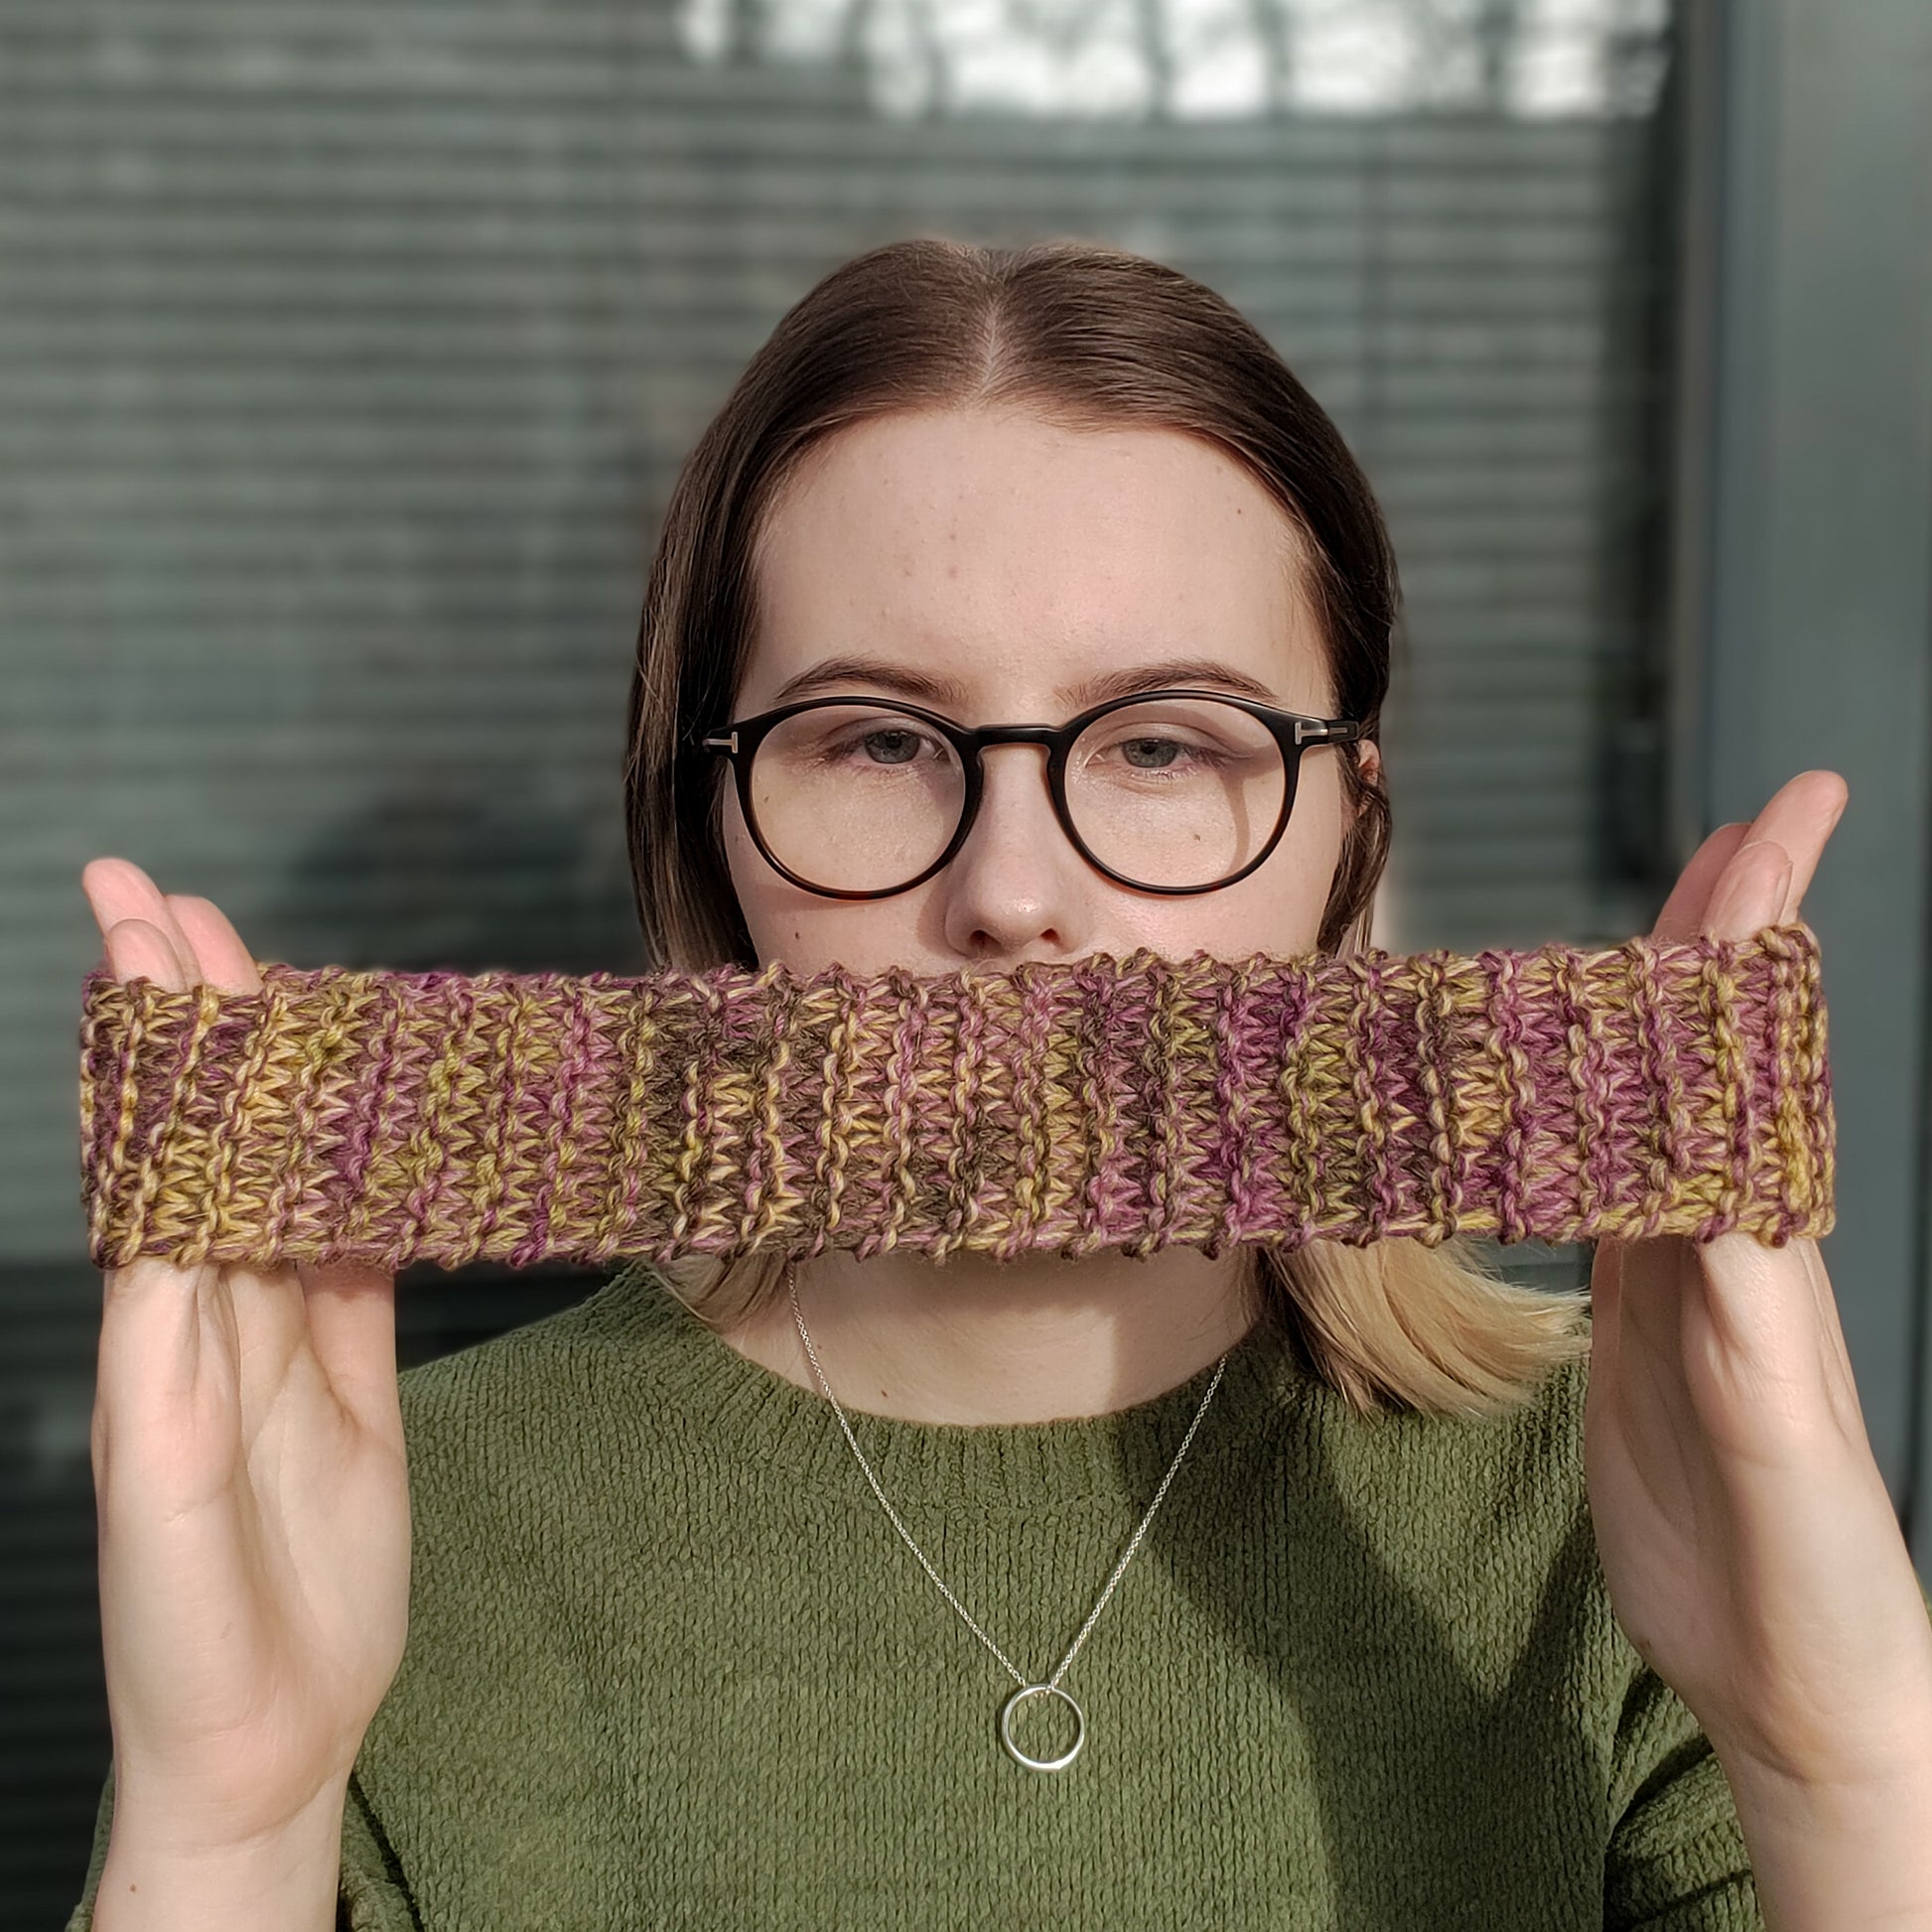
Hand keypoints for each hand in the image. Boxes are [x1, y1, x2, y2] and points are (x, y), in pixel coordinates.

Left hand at [81, 857, 410, 1851]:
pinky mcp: (354, 1380)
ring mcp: (286, 1342)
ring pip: (286, 1177)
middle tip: (177, 900)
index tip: (140, 927)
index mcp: (153, 1333)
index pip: (153, 1151)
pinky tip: (379, 1124)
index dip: (151, 1039)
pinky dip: (370, 1180)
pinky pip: (362, 1255)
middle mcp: (213, 1315)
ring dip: (278, 1078)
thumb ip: (175, 1360)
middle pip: (211, 1138)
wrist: (261, 1741)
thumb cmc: (186, 1638)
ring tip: (270, 975)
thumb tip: (183, 1223)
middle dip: (195, 1021)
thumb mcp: (169, 1498)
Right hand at [1582, 771, 1931, 1789]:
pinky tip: (1569, 1102)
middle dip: (1728, 936)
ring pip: (1658, 1112)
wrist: (1800, 1678)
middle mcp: (1727, 1244)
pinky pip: (1606, 1197)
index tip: (1786, 817)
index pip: (1754, 1058)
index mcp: (1766, 1253)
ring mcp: (1682, 1284)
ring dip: (1654, 1014)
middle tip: (1741, 827)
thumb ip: (1746, 1327)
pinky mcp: (1639, 1332)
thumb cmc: (1818, 1578)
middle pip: (1712, 1059)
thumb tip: (1710, 1192)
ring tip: (1655, 929)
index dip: (1763, 932)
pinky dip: (1585, 1125)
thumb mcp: (1784, 1453)